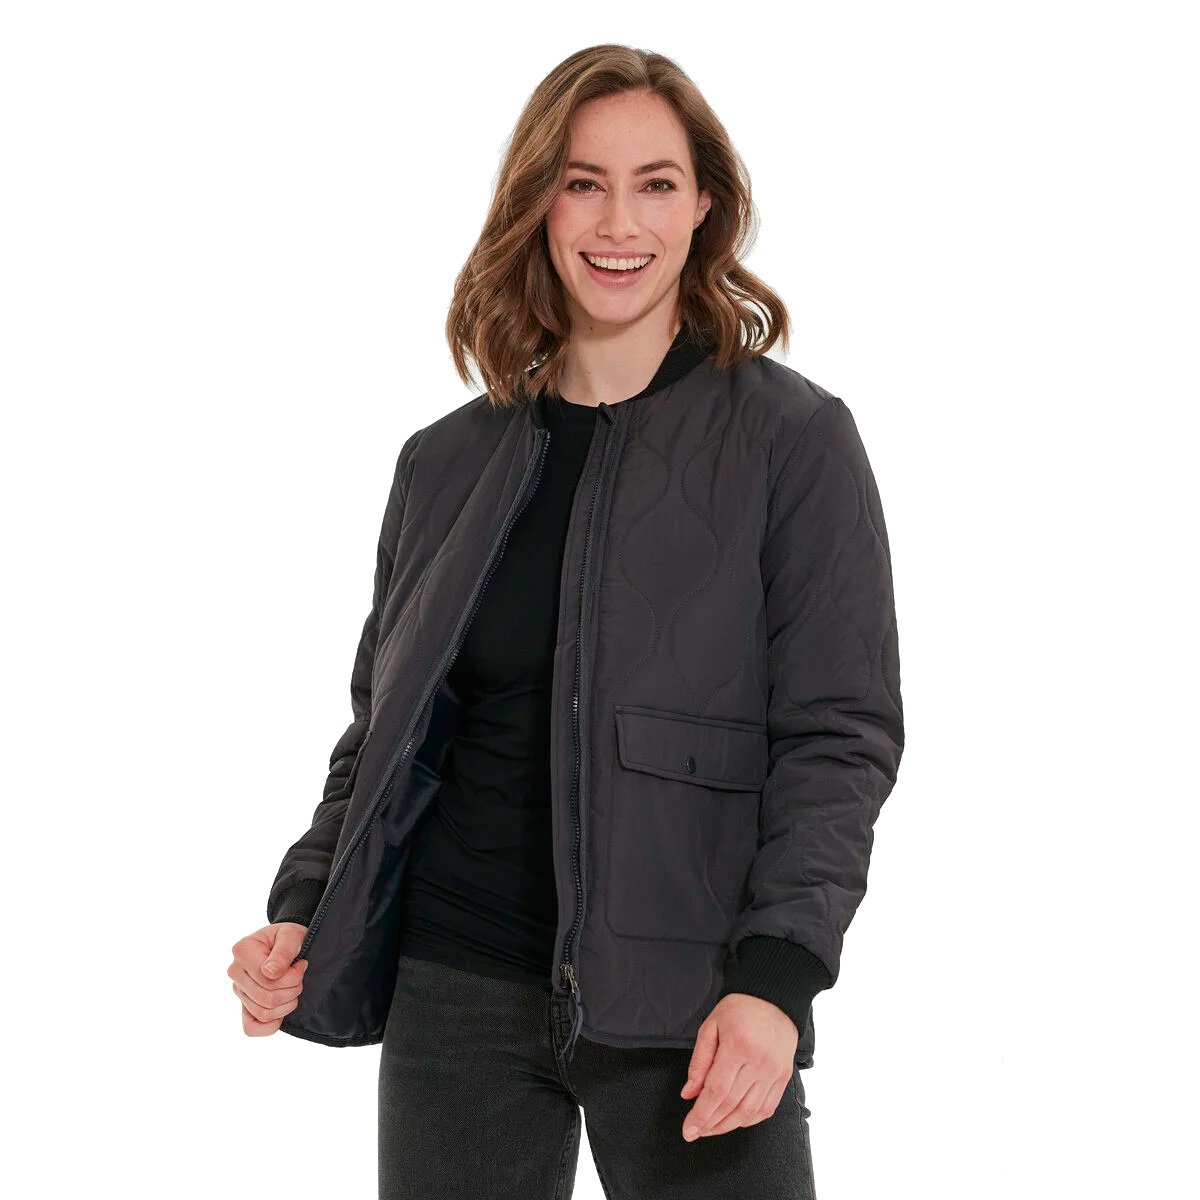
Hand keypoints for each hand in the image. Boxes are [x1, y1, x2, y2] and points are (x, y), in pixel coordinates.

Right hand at [228, 922, 309, 1035]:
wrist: (286, 940)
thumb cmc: (289, 936)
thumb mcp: (291, 935)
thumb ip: (283, 951)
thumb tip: (269, 973)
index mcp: (242, 951)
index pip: (267, 979)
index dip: (292, 977)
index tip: (301, 964)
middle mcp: (235, 971)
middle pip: (266, 998)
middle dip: (292, 990)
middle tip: (300, 976)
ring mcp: (238, 990)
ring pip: (263, 1013)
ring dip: (287, 1004)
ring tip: (293, 987)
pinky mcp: (244, 1004)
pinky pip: (251, 1028)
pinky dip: (270, 1025)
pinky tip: (282, 1011)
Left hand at [679, 993, 797, 1139]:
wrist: (773, 999)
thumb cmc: (739, 1009)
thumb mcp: (710, 1026)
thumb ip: (699, 1061)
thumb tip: (689, 1093)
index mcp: (737, 1046)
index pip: (716, 1091)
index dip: (700, 1115)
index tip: (688, 1129)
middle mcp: (758, 1063)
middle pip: (731, 1105)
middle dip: (710, 1124)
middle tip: (695, 1132)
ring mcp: (774, 1072)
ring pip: (749, 1112)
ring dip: (727, 1126)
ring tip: (710, 1129)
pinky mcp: (783, 1077)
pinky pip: (766, 1109)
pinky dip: (749, 1120)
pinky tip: (734, 1121)